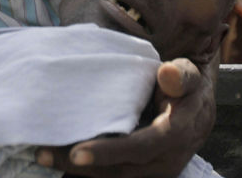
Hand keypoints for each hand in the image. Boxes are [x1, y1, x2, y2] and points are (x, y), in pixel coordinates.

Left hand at [36, 58, 211, 177]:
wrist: (198, 108)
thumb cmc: (185, 86)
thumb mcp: (188, 74)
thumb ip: (180, 75)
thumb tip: (167, 73)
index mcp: (175, 135)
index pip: (138, 149)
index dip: (107, 153)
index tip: (76, 153)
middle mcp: (165, 160)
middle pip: (119, 171)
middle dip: (80, 166)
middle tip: (43, 153)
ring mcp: (154, 171)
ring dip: (78, 170)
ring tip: (44, 156)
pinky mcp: (142, 172)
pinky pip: (113, 175)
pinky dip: (88, 170)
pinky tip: (59, 161)